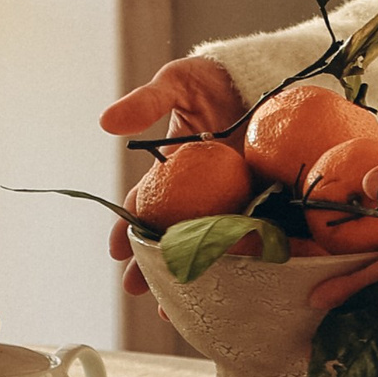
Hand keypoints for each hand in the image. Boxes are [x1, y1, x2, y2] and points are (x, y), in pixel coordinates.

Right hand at [99, 56, 244, 284]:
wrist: (266, 71)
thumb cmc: (215, 78)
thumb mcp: (177, 82)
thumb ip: (148, 102)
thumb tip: (106, 121)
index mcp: (176, 173)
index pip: (147, 205)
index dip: (129, 228)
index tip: (116, 250)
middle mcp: (202, 195)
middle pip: (175, 236)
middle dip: (154, 265)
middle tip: (138, 289)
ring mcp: (236, 201)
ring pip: (212, 246)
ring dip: (196, 276)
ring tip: (178, 305)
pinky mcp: (271, 201)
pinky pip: (258, 233)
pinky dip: (249, 260)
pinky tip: (242, 285)